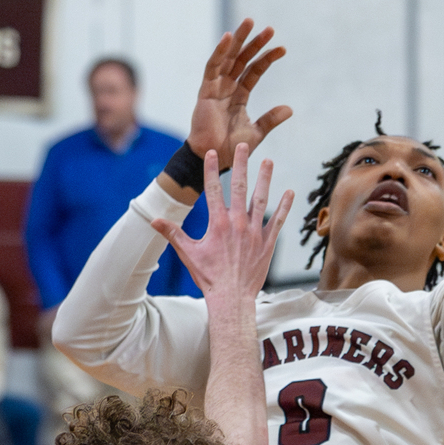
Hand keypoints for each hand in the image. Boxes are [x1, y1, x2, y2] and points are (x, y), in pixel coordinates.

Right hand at [153, 146, 293, 306]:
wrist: (231, 298)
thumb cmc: (209, 278)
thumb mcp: (188, 254)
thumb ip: (173, 233)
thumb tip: (154, 220)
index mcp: (218, 224)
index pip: (213, 189)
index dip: (212, 169)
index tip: (212, 152)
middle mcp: (238, 224)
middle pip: (240, 187)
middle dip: (241, 164)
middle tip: (244, 145)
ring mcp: (255, 233)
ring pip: (261, 200)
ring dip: (265, 179)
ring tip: (268, 161)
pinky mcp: (268, 244)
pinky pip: (277, 221)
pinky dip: (284, 207)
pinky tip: (289, 192)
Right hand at [185, 19, 292, 173]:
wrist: (214, 158)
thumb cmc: (231, 148)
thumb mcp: (255, 132)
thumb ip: (270, 119)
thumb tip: (289, 109)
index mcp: (239, 96)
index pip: (254, 71)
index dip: (267, 59)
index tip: (282, 49)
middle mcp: (227, 87)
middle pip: (242, 59)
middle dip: (255, 43)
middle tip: (270, 29)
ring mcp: (216, 87)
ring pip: (228, 57)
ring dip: (239, 40)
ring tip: (250, 23)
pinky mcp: (205, 90)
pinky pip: (212, 66)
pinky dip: (220, 52)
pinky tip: (229, 38)